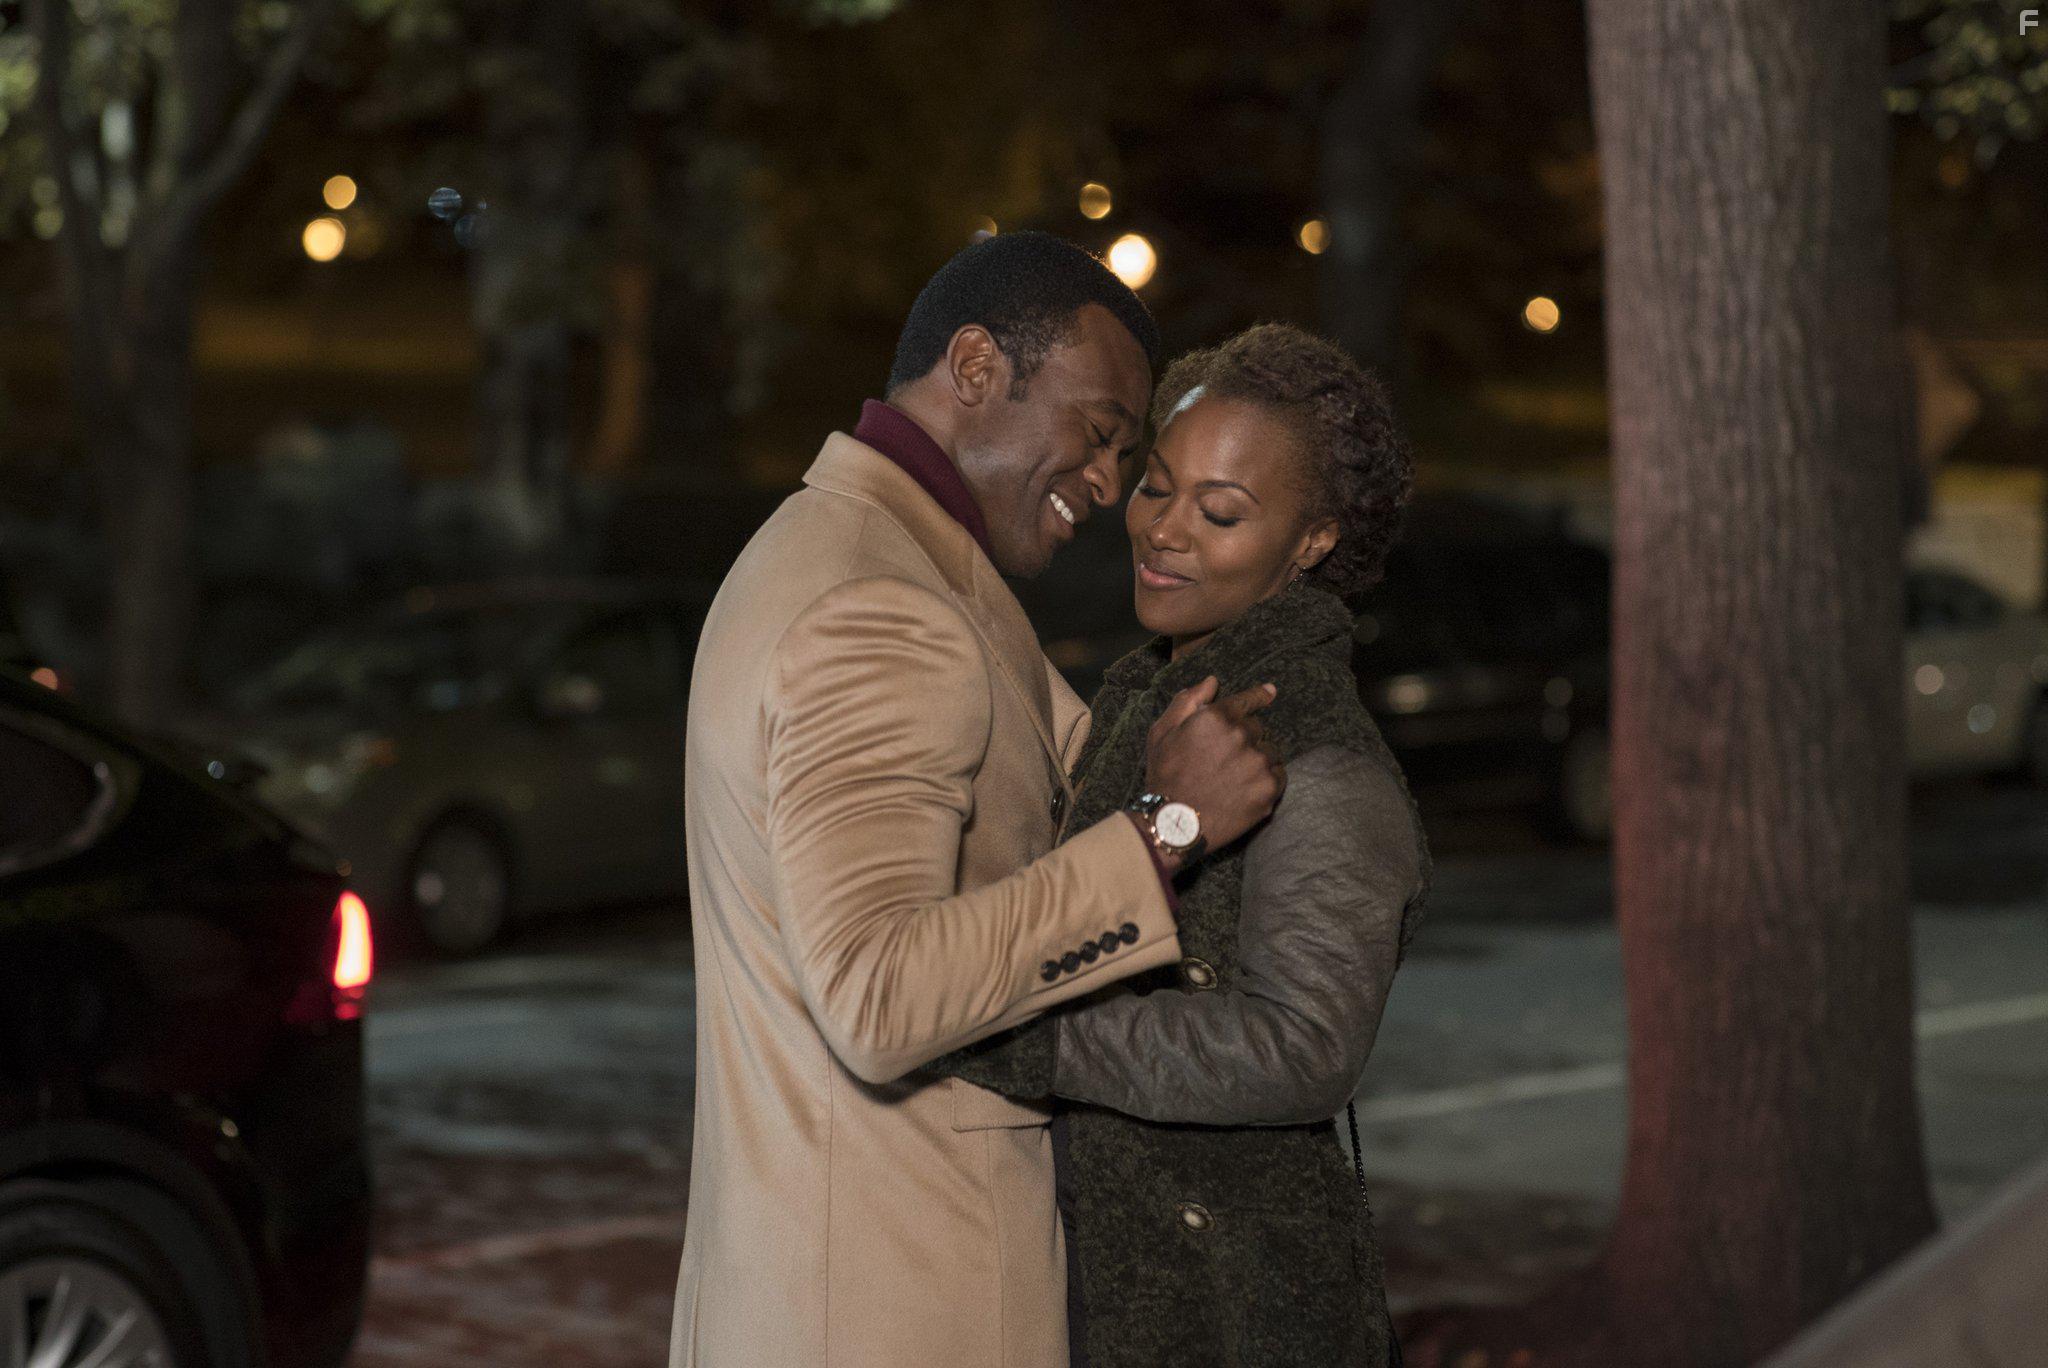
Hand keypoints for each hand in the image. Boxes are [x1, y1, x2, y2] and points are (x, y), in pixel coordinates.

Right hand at [1141, 676, 1285, 866]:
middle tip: (1225, 760)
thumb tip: (1213, 682)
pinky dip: (1267, 779)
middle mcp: (1241, 735)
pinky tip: (1246, 790)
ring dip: (1258, 759)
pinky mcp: (1268, 788)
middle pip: (1258, 728)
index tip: (1270, 692)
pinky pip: (1279, 775)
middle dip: (1246, 738)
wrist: (1174, 823)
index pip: (1248, 700)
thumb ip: (1187, 701)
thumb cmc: (1165, 776)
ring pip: (1269, 751)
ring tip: (1234, 778)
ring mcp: (1258, 762)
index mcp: (1216, 717)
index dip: (1259, 696)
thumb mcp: (1162, 732)